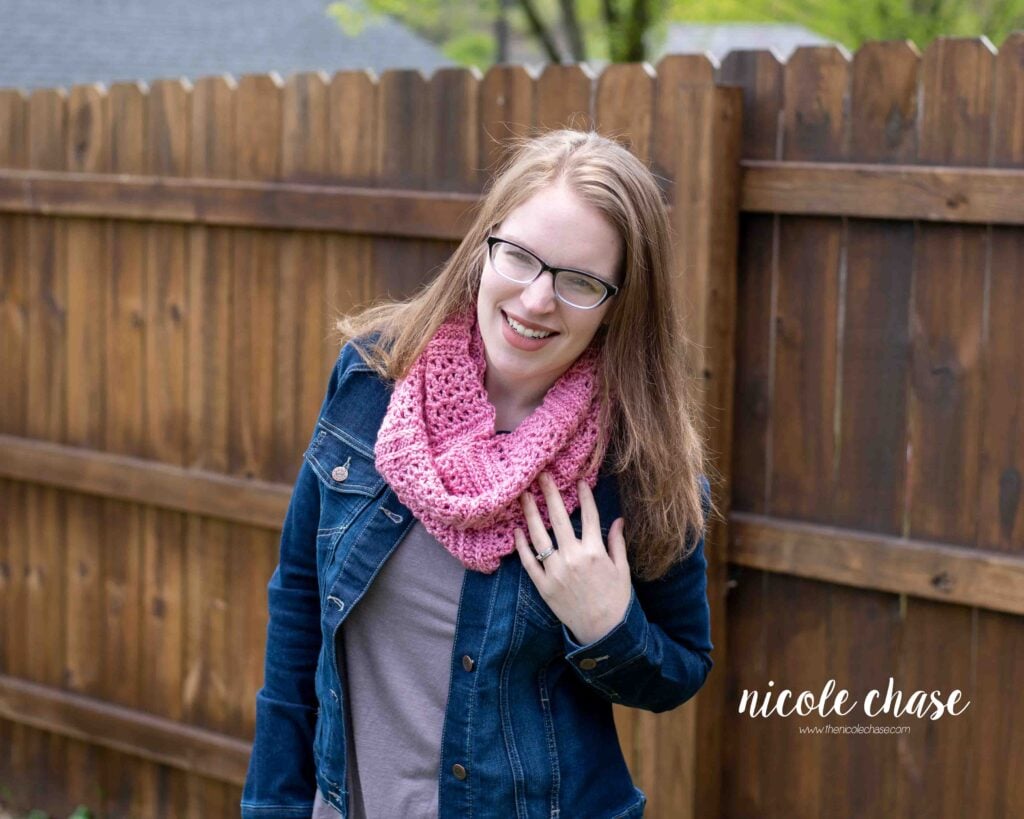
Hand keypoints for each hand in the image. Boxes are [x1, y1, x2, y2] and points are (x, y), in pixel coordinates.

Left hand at [514, 471, 631, 644]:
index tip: (578, 480)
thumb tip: (619, 520)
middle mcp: (574, 557)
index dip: (584, 496)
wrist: (603, 632)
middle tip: (541, 475)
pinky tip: (517, 531)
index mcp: (595, 551)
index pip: (590, 515)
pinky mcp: (544, 586)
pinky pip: (529, 562)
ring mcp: (556, 571)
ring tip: (524, 496)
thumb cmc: (616, 600)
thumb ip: (617, 543)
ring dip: (531, 514)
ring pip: (540, 536)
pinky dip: (522, 546)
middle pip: (560, 518)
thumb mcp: (622, 569)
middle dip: (550, 494)